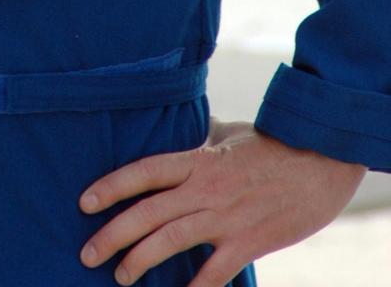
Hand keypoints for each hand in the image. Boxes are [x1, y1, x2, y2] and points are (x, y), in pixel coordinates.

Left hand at [78, 119, 364, 285]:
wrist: (319, 160)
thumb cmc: (273, 144)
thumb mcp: (230, 133)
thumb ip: (204, 138)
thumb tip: (190, 131)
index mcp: (196, 160)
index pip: (143, 172)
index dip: (111, 186)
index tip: (84, 202)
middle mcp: (204, 188)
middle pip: (147, 212)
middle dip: (112, 234)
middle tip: (87, 253)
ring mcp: (226, 216)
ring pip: (170, 240)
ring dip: (140, 260)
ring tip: (119, 275)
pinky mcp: (249, 241)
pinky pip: (215, 271)